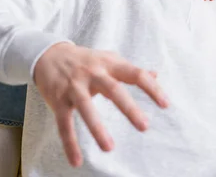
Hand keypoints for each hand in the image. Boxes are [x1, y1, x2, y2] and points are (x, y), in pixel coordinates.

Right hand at [33, 42, 168, 167]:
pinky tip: (76, 161)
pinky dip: (70, 142)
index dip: (151, 88)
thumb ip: (130, 69)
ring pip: (86, 106)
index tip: (165, 104)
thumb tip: (155, 74)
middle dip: (129, 108)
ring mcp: (74, 86)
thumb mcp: (108, 59)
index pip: (135, 73)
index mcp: (109, 64)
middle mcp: (93, 73)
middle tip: (144, 126)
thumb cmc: (85, 60)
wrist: (50, 54)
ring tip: (109, 147)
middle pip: (113, 89)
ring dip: (97, 127)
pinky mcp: (59, 99)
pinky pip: (64, 123)